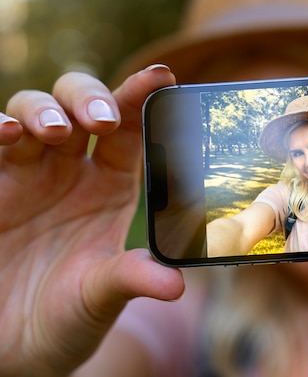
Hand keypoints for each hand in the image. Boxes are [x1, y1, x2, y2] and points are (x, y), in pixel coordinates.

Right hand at [0, 66, 184, 375]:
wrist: (14, 345)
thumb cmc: (67, 316)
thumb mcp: (102, 295)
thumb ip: (134, 278)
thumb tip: (177, 283)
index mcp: (114, 185)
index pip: (131, 129)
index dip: (144, 98)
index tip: (163, 76)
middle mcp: (73, 170)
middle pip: (81, 106)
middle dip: (89, 99)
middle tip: (100, 121)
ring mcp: (28, 174)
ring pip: (32, 111)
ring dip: (42, 110)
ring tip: (50, 133)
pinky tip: (5, 135)